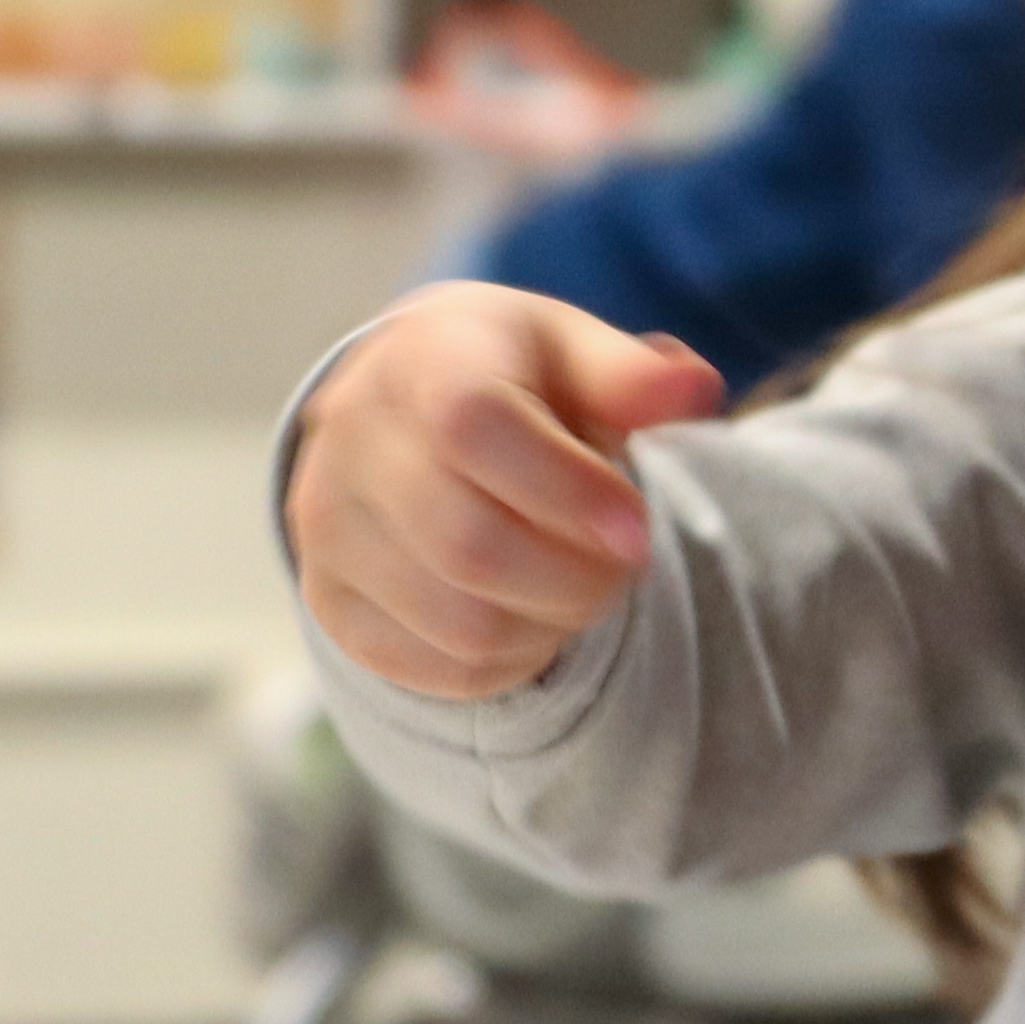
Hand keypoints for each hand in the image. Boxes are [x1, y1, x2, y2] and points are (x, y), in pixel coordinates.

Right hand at [287, 284, 727, 697]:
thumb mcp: (571, 353)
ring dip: (552, 623)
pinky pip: (439, 670)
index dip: (567, 490)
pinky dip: (511, 660)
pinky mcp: (332, 602)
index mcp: (419, 360)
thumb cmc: (511, 379)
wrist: (406, 408)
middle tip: (624, 563)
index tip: (637, 527)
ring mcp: (327, 528)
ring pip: (461, 624)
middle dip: (578, 576)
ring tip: (579, 583)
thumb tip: (697, 391)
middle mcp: (351, 441)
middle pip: (468, 545)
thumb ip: (631, 377)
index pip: (471, 427)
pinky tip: (529, 610)